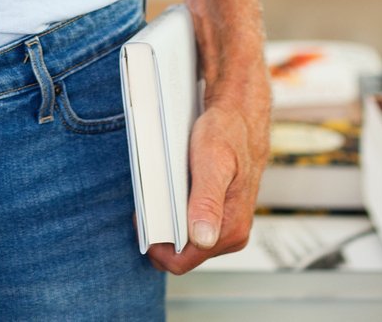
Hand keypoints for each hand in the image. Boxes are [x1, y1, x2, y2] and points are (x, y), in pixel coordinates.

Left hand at [145, 81, 269, 274]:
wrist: (239, 118)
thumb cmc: (227, 135)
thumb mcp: (212, 161)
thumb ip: (207, 201)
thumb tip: (203, 238)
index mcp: (230, 230)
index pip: (180, 262)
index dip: (156, 246)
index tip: (142, 220)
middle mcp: (231, 235)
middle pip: (181, 254)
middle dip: (159, 234)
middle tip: (147, 205)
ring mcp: (225, 227)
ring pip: (184, 241)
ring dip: (166, 222)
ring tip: (159, 194)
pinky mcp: (219, 216)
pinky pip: (189, 226)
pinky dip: (175, 213)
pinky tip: (171, 192)